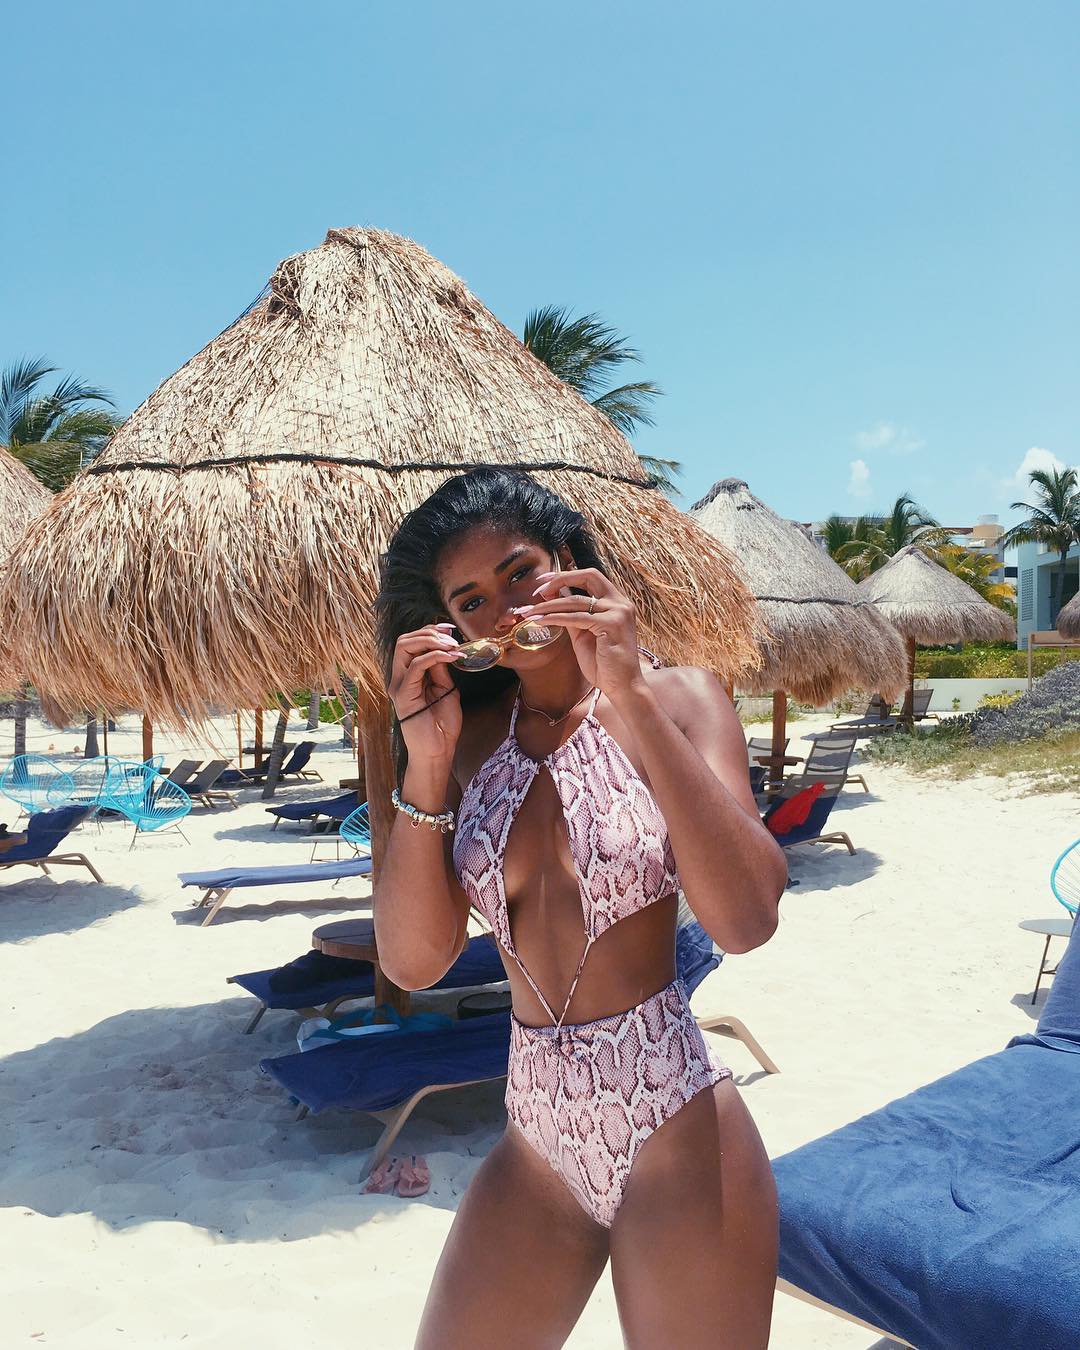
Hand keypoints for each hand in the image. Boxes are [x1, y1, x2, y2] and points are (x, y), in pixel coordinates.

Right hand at [388, 624, 462, 763]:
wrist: (438, 751)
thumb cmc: (442, 725)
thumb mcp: (446, 689)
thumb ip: (441, 669)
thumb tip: (445, 647)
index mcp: (408, 675)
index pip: (411, 642)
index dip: (430, 630)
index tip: (451, 629)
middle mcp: (399, 677)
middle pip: (403, 640)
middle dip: (429, 632)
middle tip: (452, 637)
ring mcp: (399, 685)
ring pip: (404, 647)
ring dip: (430, 641)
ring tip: (451, 646)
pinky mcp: (404, 694)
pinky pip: (416, 666)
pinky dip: (435, 656)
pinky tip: (451, 657)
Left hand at [513, 568, 644, 699]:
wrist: (622, 687)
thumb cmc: (604, 664)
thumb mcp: (584, 635)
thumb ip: (572, 615)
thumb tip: (552, 599)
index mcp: (617, 602)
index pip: (591, 577)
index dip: (566, 576)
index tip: (544, 581)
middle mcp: (621, 603)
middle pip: (588, 576)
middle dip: (560, 579)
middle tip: (538, 590)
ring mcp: (618, 612)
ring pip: (576, 600)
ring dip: (548, 605)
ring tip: (530, 612)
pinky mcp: (611, 624)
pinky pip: (576, 618)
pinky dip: (555, 618)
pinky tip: (541, 621)